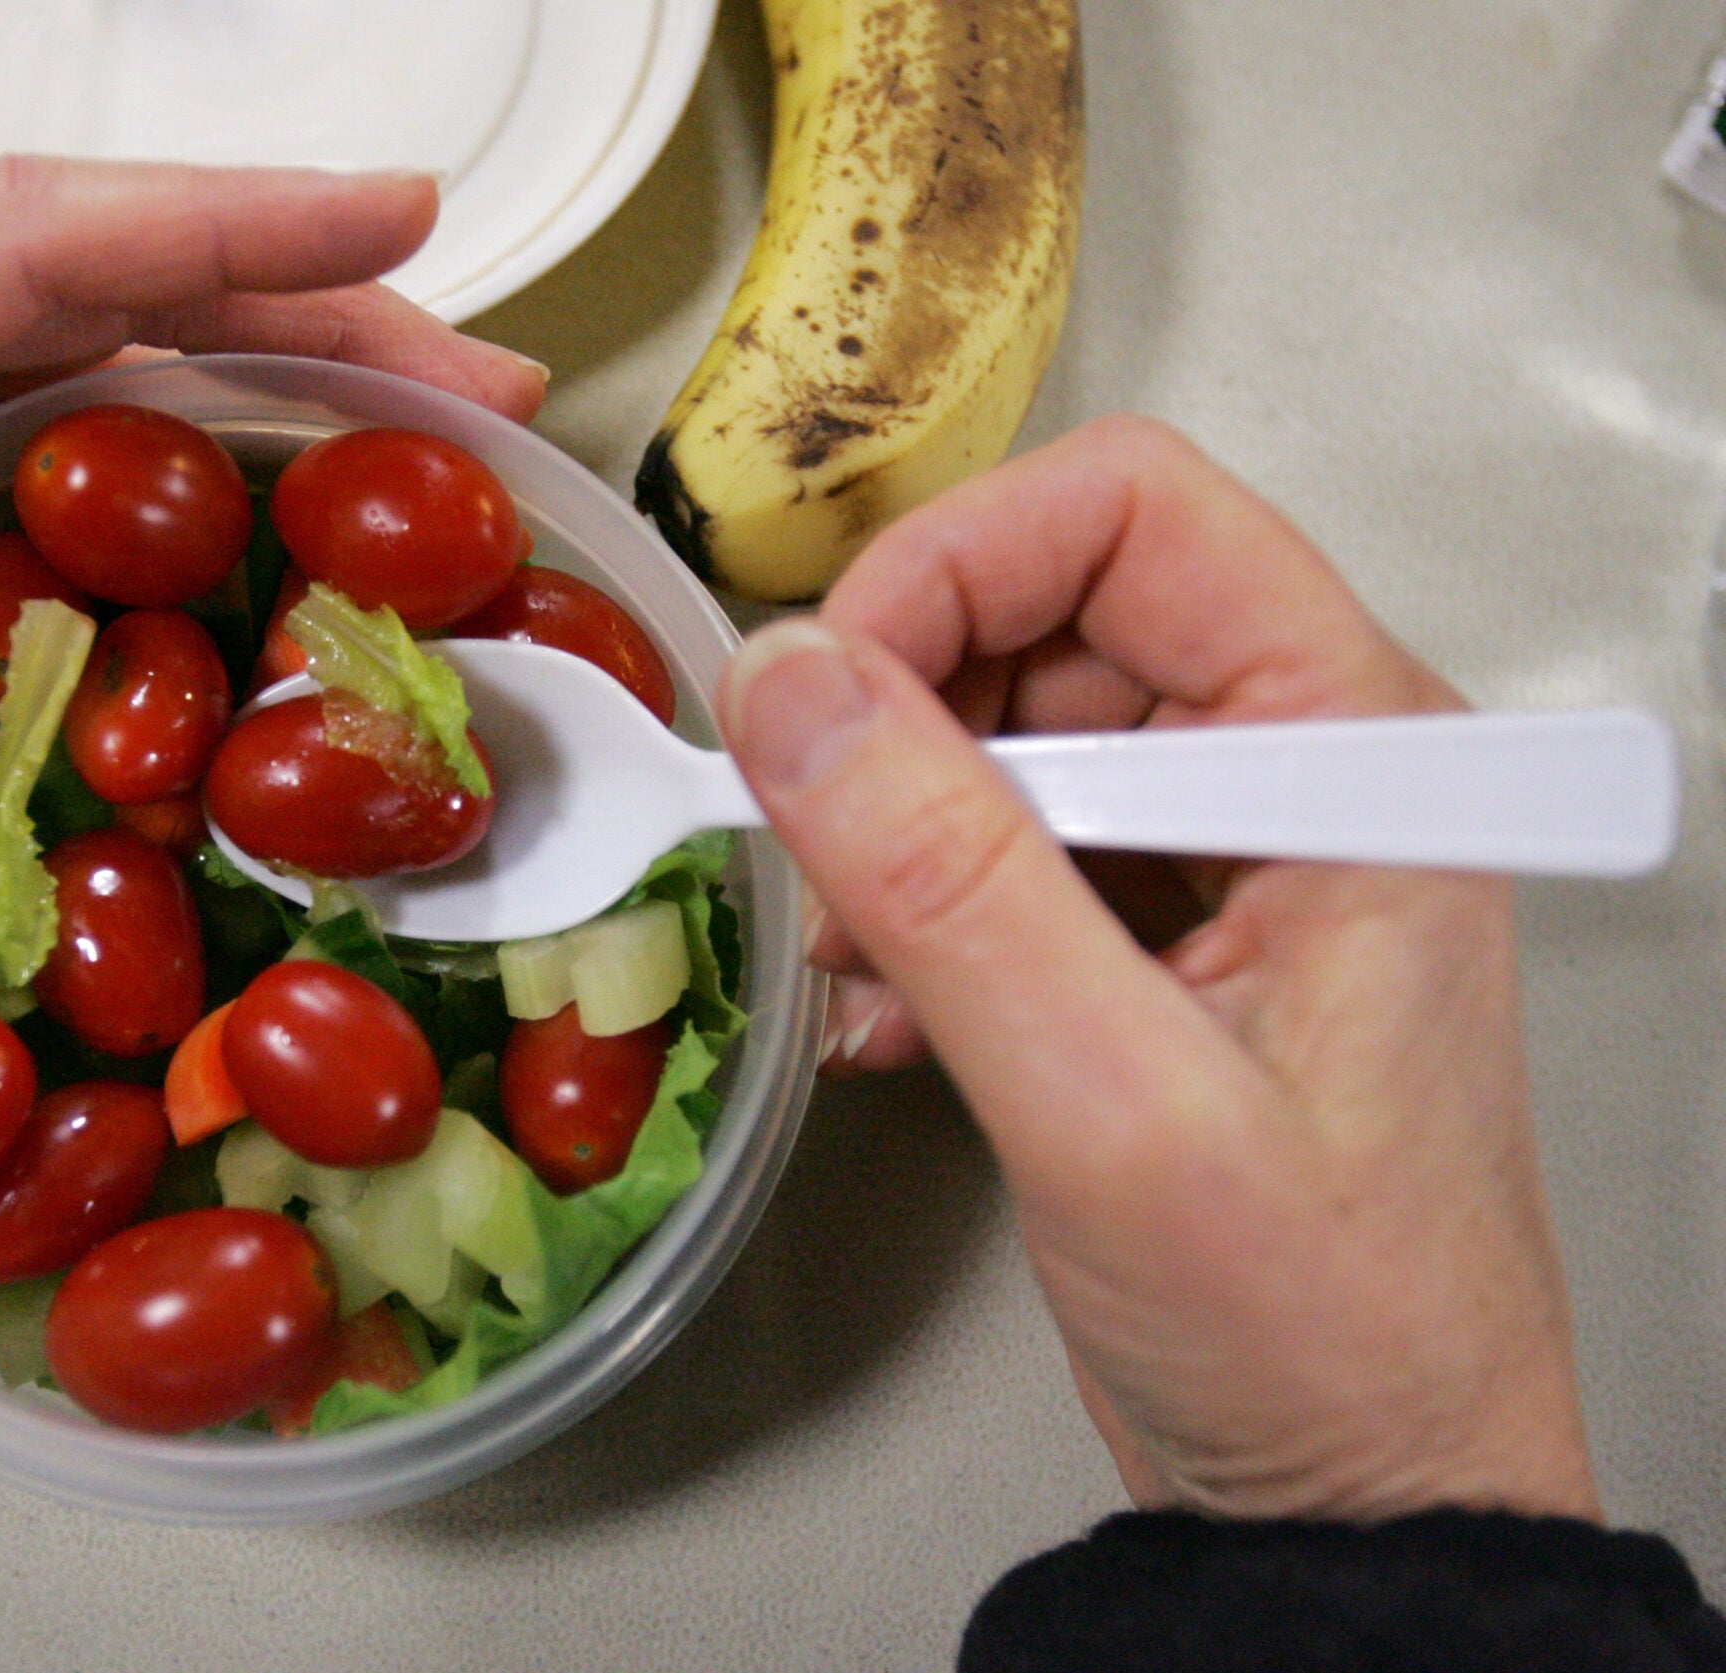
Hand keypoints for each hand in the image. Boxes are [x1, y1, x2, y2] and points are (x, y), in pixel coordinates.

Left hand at [0, 157, 544, 1194]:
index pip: (15, 251)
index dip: (225, 231)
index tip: (407, 228)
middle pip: (91, 270)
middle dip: (304, 307)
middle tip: (489, 393)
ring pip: (55, 305)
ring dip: (237, 337)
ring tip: (406, 423)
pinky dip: (128, 391)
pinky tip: (200, 471)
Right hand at [717, 416, 1597, 1522]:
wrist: (1361, 1516)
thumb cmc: (1320, 1332)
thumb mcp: (1116, 1103)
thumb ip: (947, 878)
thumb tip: (786, 685)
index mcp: (1350, 751)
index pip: (1133, 518)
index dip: (954, 568)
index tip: (820, 694)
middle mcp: (1291, 774)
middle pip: (1048, 618)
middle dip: (902, 726)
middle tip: (824, 867)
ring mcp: (1219, 863)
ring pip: (1000, 740)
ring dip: (889, 836)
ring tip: (857, 974)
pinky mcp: (1151, 947)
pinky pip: (993, 855)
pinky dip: (909, 920)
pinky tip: (882, 1029)